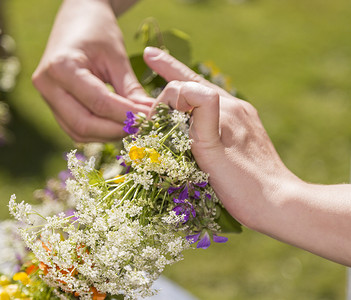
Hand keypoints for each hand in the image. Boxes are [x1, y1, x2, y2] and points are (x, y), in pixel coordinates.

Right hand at [32, 0, 152, 141]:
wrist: (77, 18)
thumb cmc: (98, 30)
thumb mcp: (117, 56)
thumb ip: (130, 89)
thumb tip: (147, 117)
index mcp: (61, 67)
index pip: (98, 102)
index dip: (125, 115)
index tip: (149, 119)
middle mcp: (47, 85)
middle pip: (83, 124)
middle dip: (116, 130)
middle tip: (142, 128)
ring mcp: (47, 97)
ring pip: (78, 131)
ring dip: (107, 135)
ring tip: (132, 127)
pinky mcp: (53, 105)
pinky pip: (75, 127)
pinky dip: (98, 131)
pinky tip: (117, 125)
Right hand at [144, 47, 350, 264]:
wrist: (280, 205)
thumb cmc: (244, 186)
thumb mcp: (214, 153)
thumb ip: (202, 116)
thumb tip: (183, 90)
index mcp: (226, 110)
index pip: (183, 89)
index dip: (161, 102)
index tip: (149, 125)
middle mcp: (235, 107)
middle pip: (196, 82)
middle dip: (170, 68)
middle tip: (150, 56)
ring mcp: (242, 118)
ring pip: (205, 94)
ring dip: (182, 85)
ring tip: (161, 65)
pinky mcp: (245, 130)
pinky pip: (215, 108)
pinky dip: (195, 102)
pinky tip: (189, 104)